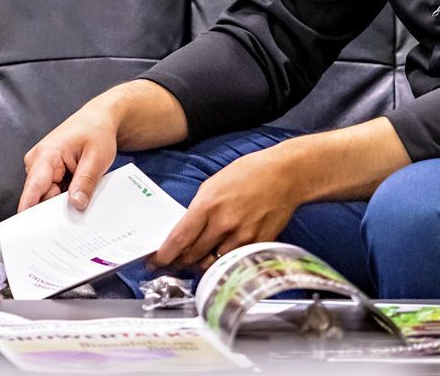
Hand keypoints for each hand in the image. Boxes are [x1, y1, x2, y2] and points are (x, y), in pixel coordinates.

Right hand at [19, 102, 119, 212]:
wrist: (98, 119)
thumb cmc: (96, 132)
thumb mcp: (97, 157)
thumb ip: (85, 182)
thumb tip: (75, 205)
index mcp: (46, 155)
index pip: (33, 188)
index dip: (28, 212)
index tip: (27, 233)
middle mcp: (37, 162)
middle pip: (41, 197)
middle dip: (56, 211)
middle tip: (76, 221)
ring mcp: (41, 167)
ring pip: (48, 197)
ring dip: (63, 203)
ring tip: (82, 202)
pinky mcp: (48, 172)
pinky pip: (53, 192)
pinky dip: (65, 197)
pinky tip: (78, 197)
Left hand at [151, 144, 296, 271]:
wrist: (285, 175)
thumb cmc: (248, 174)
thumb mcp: (213, 184)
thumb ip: (199, 209)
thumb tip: (186, 231)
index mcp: (208, 204)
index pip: (179, 239)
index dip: (164, 256)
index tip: (154, 262)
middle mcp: (223, 224)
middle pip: (192, 256)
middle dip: (177, 263)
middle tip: (170, 265)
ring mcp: (242, 237)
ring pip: (212, 264)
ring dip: (199, 266)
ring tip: (193, 262)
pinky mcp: (258, 245)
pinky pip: (233, 262)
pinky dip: (222, 263)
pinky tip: (217, 259)